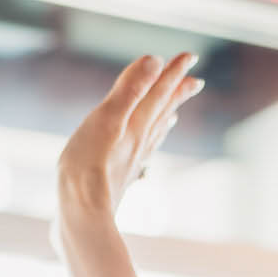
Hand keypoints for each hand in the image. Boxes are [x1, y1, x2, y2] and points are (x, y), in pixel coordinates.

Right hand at [55, 53, 203, 233]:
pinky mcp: (119, 179)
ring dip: (165, 117)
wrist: (82, 220)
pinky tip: (146, 148)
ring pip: (154, 133)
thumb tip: (156, 62)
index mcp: (135, 125)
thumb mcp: (106, 121)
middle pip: (162, 111)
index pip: (158, 91)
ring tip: (176, 108)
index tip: (191, 56)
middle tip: (195, 79)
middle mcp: (138, 143)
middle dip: (177, 92)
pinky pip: (141, 154)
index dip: (173, 72)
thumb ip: (129, 90)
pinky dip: (148, 144)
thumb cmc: (87, 170)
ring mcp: (130, 162)